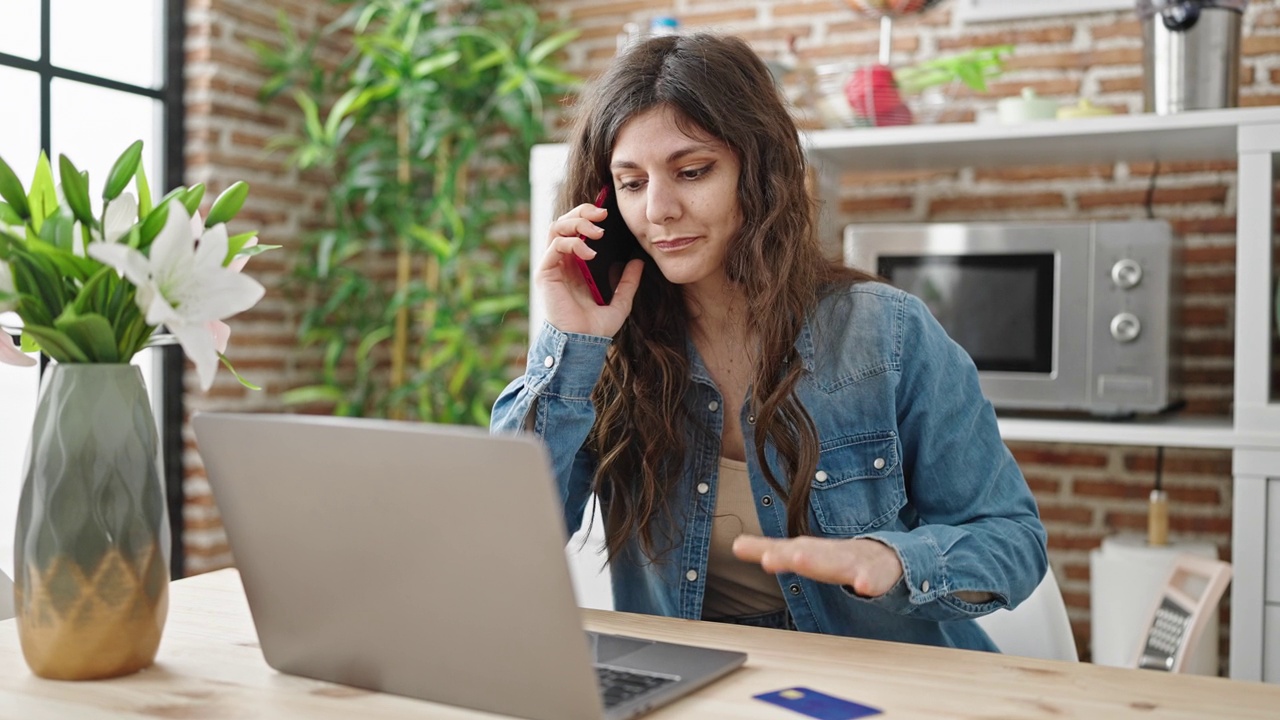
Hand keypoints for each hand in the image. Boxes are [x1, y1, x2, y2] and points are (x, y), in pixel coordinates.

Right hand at [538, 204, 643, 336]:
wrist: (583, 344)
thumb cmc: (596, 328)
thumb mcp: (621, 301)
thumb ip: (628, 282)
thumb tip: (639, 261)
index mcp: (576, 265)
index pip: (576, 229)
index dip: (588, 215)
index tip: (608, 213)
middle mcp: (561, 262)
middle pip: (564, 222)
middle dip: (582, 212)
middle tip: (603, 214)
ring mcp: (551, 266)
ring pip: (556, 227)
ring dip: (577, 223)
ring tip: (597, 233)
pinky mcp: (545, 273)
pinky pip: (554, 245)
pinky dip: (572, 243)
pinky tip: (589, 254)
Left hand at [732, 534, 904, 597]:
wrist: (887, 555)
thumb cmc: (838, 556)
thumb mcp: (803, 553)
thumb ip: (770, 550)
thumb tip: (735, 544)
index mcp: (813, 551)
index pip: (791, 552)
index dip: (777, 554)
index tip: (762, 558)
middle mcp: (831, 553)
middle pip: (813, 555)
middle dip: (795, 557)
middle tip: (773, 558)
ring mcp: (855, 562)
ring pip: (839, 563)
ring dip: (823, 562)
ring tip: (803, 560)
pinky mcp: (876, 574)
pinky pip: (873, 578)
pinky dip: (869, 581)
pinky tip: (863, 586)